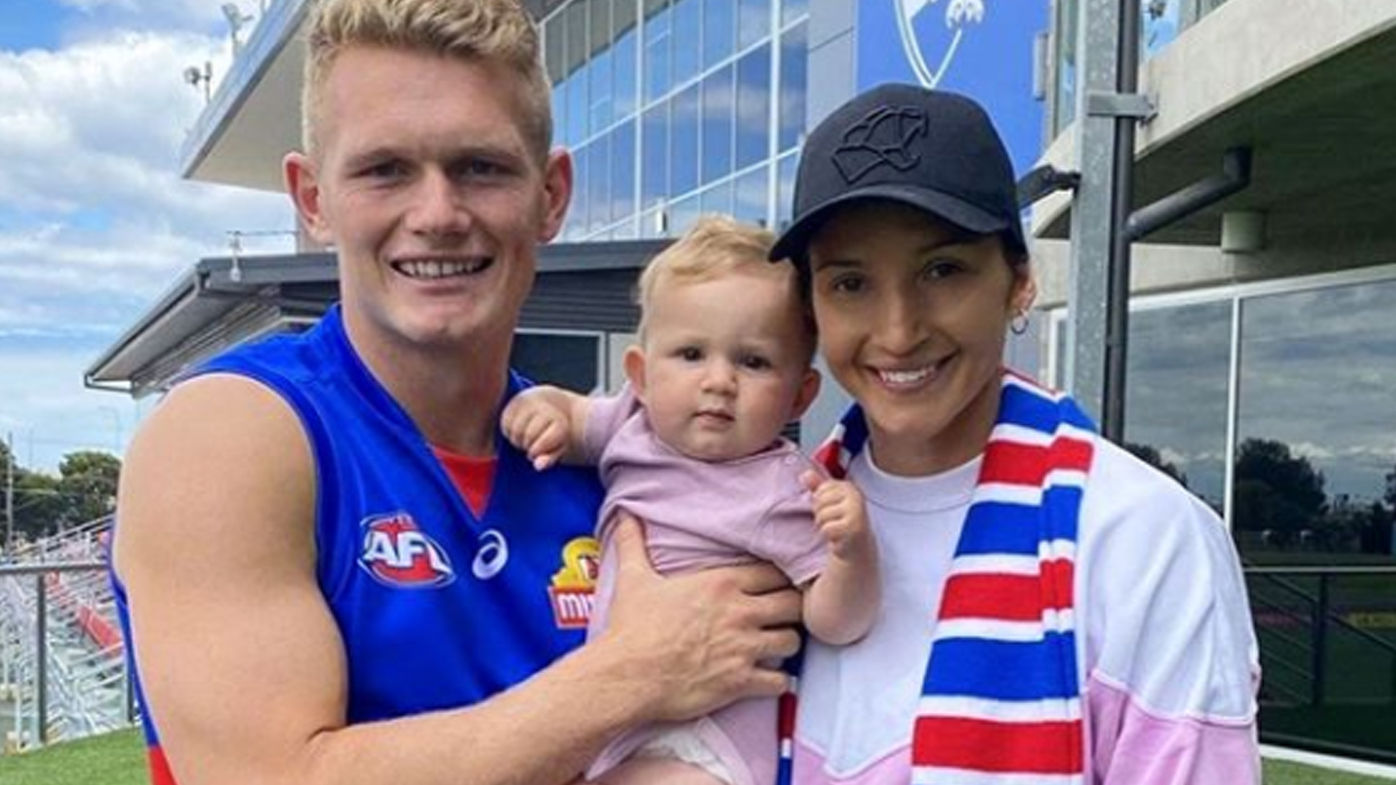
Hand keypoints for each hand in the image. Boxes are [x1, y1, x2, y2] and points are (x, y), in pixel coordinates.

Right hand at [501, 392, 569, 469]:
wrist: (552, 404)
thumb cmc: (555, 432)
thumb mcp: (557, 448)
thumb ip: (549, 459)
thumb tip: (538, 466)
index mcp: (560, 423)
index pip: (539, 446)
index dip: (534, 452)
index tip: (537, 450)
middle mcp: (545, 409)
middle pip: (526, 437)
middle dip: (526, 445)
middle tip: (531, 443)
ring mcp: (530, 402)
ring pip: (514, 431)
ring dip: (516, 439)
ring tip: (525, 437)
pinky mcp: (515, 401)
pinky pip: (505, 423)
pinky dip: (509, 430)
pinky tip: (518, 429)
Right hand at [595, 514, 802, 723]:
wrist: (626, 676)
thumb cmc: (631, 629)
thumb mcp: (634, 578)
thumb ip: (634, 543)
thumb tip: (624, 515)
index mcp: (721, 583)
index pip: (774, 572)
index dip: (779, 580)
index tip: (774, 586)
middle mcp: (739, 612)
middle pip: (793, 603)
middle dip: (790, 609)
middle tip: (780, 616)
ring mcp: (743, 647)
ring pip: (792, 640)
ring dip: (786, 643)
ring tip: (774, 646)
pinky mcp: (740, 681)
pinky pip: (781, 681)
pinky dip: (778, 681)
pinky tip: (766, 678)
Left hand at [802, 471, 873, 561]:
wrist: (857, 545)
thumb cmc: (841, 520)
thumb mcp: (830, 500)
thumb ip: (818, 486)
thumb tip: (804, 474)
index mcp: (850, 487)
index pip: (820, 490)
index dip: (820, 502)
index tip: (832, 509)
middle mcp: (855, 497)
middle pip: (819, 502)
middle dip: (821, 514)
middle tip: (834, 521)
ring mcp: (856, 512)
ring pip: (822, 516)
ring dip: (825, 526)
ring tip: (836, 529)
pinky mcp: (853, 529)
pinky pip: (826, 529)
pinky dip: (828, 535)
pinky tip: (838, 537)